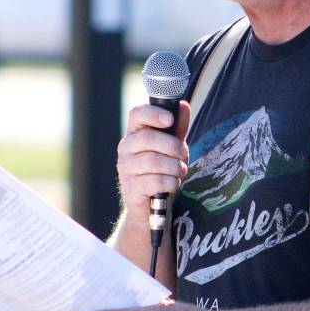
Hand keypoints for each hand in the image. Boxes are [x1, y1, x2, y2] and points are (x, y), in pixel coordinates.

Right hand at [116, 101, 190, 217]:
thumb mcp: (171, 147)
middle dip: (173, 147)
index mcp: (135, 133)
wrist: (151, 205)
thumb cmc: (161, 170)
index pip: (136, 114)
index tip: (169, 119)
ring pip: (154, 161)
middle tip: (182, 155)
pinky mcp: (131, 187)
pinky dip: (171, 183)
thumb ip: (177, 128)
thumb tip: (183, 105)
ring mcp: (126, 168)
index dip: (153, 114)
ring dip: (174, 167)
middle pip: (148, 139)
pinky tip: (172, 184)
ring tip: (179, 171)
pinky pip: (155, 181)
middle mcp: (125, 148)